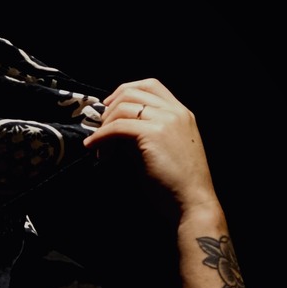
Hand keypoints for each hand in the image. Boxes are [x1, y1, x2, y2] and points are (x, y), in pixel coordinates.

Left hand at [82, 78, 219, 219]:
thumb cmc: (177, 184)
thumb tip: (114, 130)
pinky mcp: (153, 134)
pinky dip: (101, 136)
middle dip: (109, 108)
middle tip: (98, 128)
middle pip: (132, 92)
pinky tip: (93, 146)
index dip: (125, 91)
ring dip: (104, 125)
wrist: (192, 202)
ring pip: (123, 107)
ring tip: (97, 144)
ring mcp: (166, 120)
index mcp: (181, 113)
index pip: (150, 85)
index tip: (108, 106)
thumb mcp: (162, 149)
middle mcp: (175, 112)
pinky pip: (118, 127)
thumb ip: (143, 134)